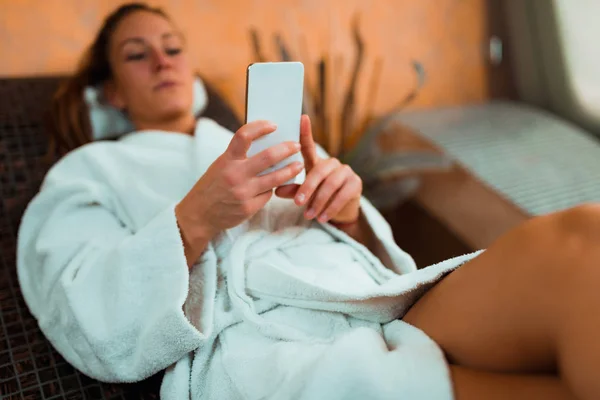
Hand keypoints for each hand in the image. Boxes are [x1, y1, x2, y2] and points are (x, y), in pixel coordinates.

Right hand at [176, 120, 303, 242]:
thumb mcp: (220, 166)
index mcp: (226, 160)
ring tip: (298, 165)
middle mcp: (235, 175)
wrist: (198, 215)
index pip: (244, 136)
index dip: (260, 127)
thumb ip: (239, 157)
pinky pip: (268, 195)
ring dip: (290, 170)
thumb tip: (265, 144)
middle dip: (287, 149)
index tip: (273, 125)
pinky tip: (274, 186)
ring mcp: (243, 192)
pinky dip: (272, 189)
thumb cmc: (212, 186)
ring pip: (275, 178)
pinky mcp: (249, 207)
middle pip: (268, 157)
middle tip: (296, 145)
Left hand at [275, 115, 361, 223]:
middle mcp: (332, 163)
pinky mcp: (356, 184)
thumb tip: (276, 191)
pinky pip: (342, 195)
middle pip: (319, 171)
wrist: (340, 213)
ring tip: (308, 215)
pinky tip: (322, 218)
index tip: (302, 117)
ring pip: (331, 184)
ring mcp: (346, 172)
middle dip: (308, 188)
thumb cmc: (318, 199)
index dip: (306, 132)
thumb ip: (292, 190)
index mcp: (316, 162)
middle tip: (298, 203)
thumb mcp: (304, 194)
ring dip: (318, 201)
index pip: (309, 145)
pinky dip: (331, 208)